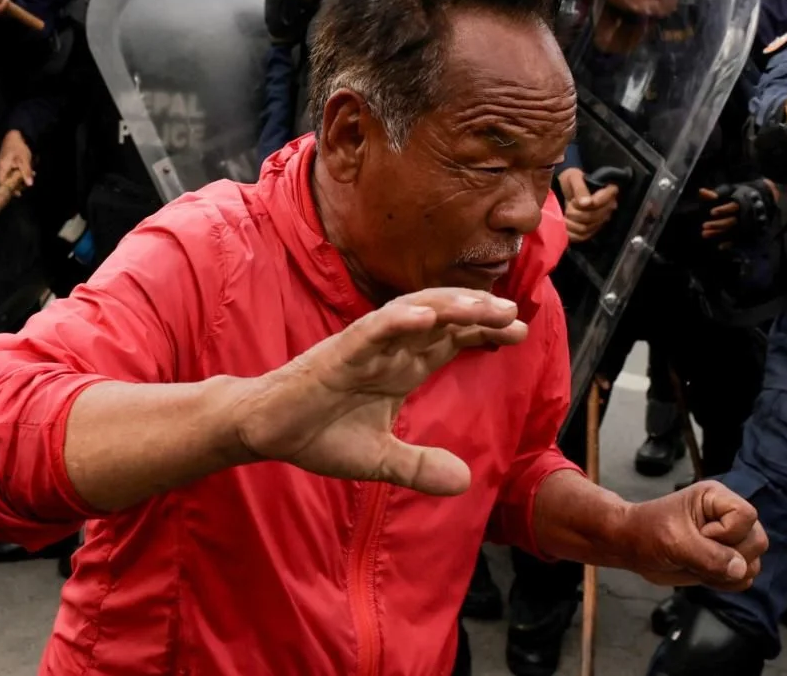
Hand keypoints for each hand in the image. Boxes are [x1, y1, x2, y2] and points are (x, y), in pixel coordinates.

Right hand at [0, 129, 34, 186]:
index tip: (19, 192)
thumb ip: (26, 172)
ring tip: (30, 173)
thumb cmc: (18, 147)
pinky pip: (7, 175)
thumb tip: (29, 185)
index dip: (10, 191)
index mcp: (1, 169)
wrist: (14, 136)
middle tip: (28, 180)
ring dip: (18, 179)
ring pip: (7, 180)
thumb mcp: (25, 160)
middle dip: (17, 184)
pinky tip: (24, 171)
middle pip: (5, 184)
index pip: (2, 186)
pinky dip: (16, 175)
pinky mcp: (1, 166)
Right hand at [230, 289, 527, 494]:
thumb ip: (419, 467)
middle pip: (441, 320)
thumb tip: (464, 481)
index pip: (450, 340)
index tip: (521, 331)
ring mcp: (363, 347)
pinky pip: (371, 330)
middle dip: (478, 313)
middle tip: (514, 314)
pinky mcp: (336, 354)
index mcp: (400, 367)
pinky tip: (426, 316)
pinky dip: (399, 321)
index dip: (483, 331)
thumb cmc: (318, 434)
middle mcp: (387, 350)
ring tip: (483, 306)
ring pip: (412, 315)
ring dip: (448, 307)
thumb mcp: (380, 460)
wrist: (266, 430)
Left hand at [557, 167, 618, 242]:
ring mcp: (600, 221)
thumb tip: (585, 203)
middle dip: (575, 212)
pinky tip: (565, 227)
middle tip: (568, 206)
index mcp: (608, 191)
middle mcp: (608, 208)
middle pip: (592, 216)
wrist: (567, 189)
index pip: (605, 200)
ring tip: (566, 215)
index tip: (575, 201)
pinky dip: (571, 234)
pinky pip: (582, 237)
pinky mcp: (592, 230)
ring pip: (586, 227)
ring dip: (571, 223)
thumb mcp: (573, 177)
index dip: (592, 202)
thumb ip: (580, 188)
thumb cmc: (572, 180)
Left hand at [618, 480, 767, 591]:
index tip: (700, 535)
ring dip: (726, 573)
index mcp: (716, 498)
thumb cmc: (647, 533)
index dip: (728, 532)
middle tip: (696, 552)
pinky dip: (725, 582)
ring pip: (754, 562)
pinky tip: (702, 573)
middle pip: (757, 540)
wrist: (632, 547)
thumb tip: (741, 569)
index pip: (746, 515)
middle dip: (729, 555)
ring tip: (697, 563)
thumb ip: (709, 556)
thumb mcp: (675, 541)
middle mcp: (727, 516)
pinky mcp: (725, 560)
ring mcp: (728, 540)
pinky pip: (744, 578)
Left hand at [698, 180, 777, 248]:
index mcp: (742, 203)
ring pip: (733, 231)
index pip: (733, 207)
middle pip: (731, 221)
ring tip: (704, 234)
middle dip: (717, 224)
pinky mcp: (748, 232)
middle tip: (704, 225)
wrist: (763, 200)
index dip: (723, 209)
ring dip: (719, 233)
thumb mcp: (730, 190)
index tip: (711, 212)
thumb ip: (717, 192)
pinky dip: (730, 244)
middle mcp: (746, 214)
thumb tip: (701, 191)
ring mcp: (747, 224)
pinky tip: (720, 246)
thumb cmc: (742, 194)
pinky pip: (740, 240)